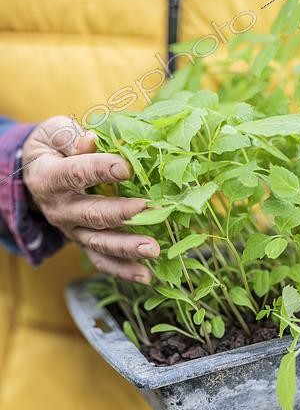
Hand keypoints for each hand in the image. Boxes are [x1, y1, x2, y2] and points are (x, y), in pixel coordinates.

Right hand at [22, 115, 159, 282]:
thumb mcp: (54, 133)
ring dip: (127, 248)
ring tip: (153, 249)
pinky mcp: (83, 242)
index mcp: (49, 178)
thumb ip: (71, 137)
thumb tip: (92, 141)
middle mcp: (59, 209)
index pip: (74, 174)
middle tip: (149, 209)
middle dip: (121, 214)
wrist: (36, 176)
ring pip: (98, 243)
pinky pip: (101, 260)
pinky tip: (146, 276)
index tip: (125, 167)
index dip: (99, 170)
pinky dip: (123, 270)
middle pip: (91, 214)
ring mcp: (72, 230)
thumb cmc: (52, 149)